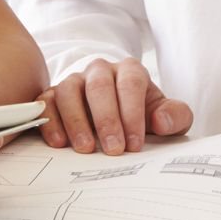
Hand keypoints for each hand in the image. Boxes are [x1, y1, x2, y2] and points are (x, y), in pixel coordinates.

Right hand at [37, 58, 192, 154]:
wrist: (120, 117)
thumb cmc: (144, 116)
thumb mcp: (166, 117)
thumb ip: (175, 116)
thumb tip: (161, 121)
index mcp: (130, 70)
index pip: (131, 83)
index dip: (132, 113)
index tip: (134, 144)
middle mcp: (100, 71)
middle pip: (99, 85)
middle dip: (106, 119)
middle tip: (113, 149)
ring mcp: (74, 81)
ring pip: (68, 90)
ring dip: (76, 120)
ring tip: (85, 149)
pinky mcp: (52, 96)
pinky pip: (45, 102)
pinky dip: (50, 121)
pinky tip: (59, 143)